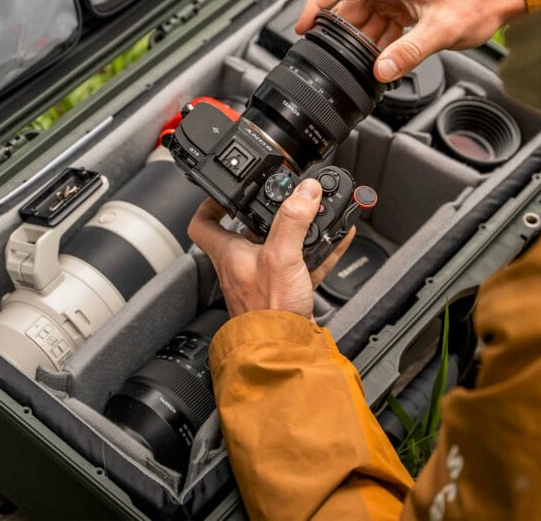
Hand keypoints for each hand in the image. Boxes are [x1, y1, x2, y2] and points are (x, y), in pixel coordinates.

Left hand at [187, 179, 354, 318]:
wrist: (284, 351)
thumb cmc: (268, 312)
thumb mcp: (281, 256)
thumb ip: (293, 220)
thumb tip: (305, 190)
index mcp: (229, 253)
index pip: (203, 223)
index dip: (211, 204)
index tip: (228, 193)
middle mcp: (241, 265)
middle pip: (247, 231)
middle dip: (270, 213)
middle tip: (287, 200)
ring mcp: (262, 279)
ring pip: (278, 246)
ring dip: (298, 230)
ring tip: (318, 214)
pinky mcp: (284, 292)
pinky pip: (301, 263)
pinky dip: (318, 249)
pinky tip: (338, 239)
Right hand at [296, 0, 527, 81]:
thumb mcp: (440, 30)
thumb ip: (408, 52)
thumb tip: (381, 70)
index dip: (316, 6)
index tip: (303, 27)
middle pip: (350, 6)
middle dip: (344, 34)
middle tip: (338, 58)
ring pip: (366, 16)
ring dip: (364, 40)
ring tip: (365, 62)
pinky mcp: (407, 0)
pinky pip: (382, 20)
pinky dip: (380, 39)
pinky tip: (383, 57)